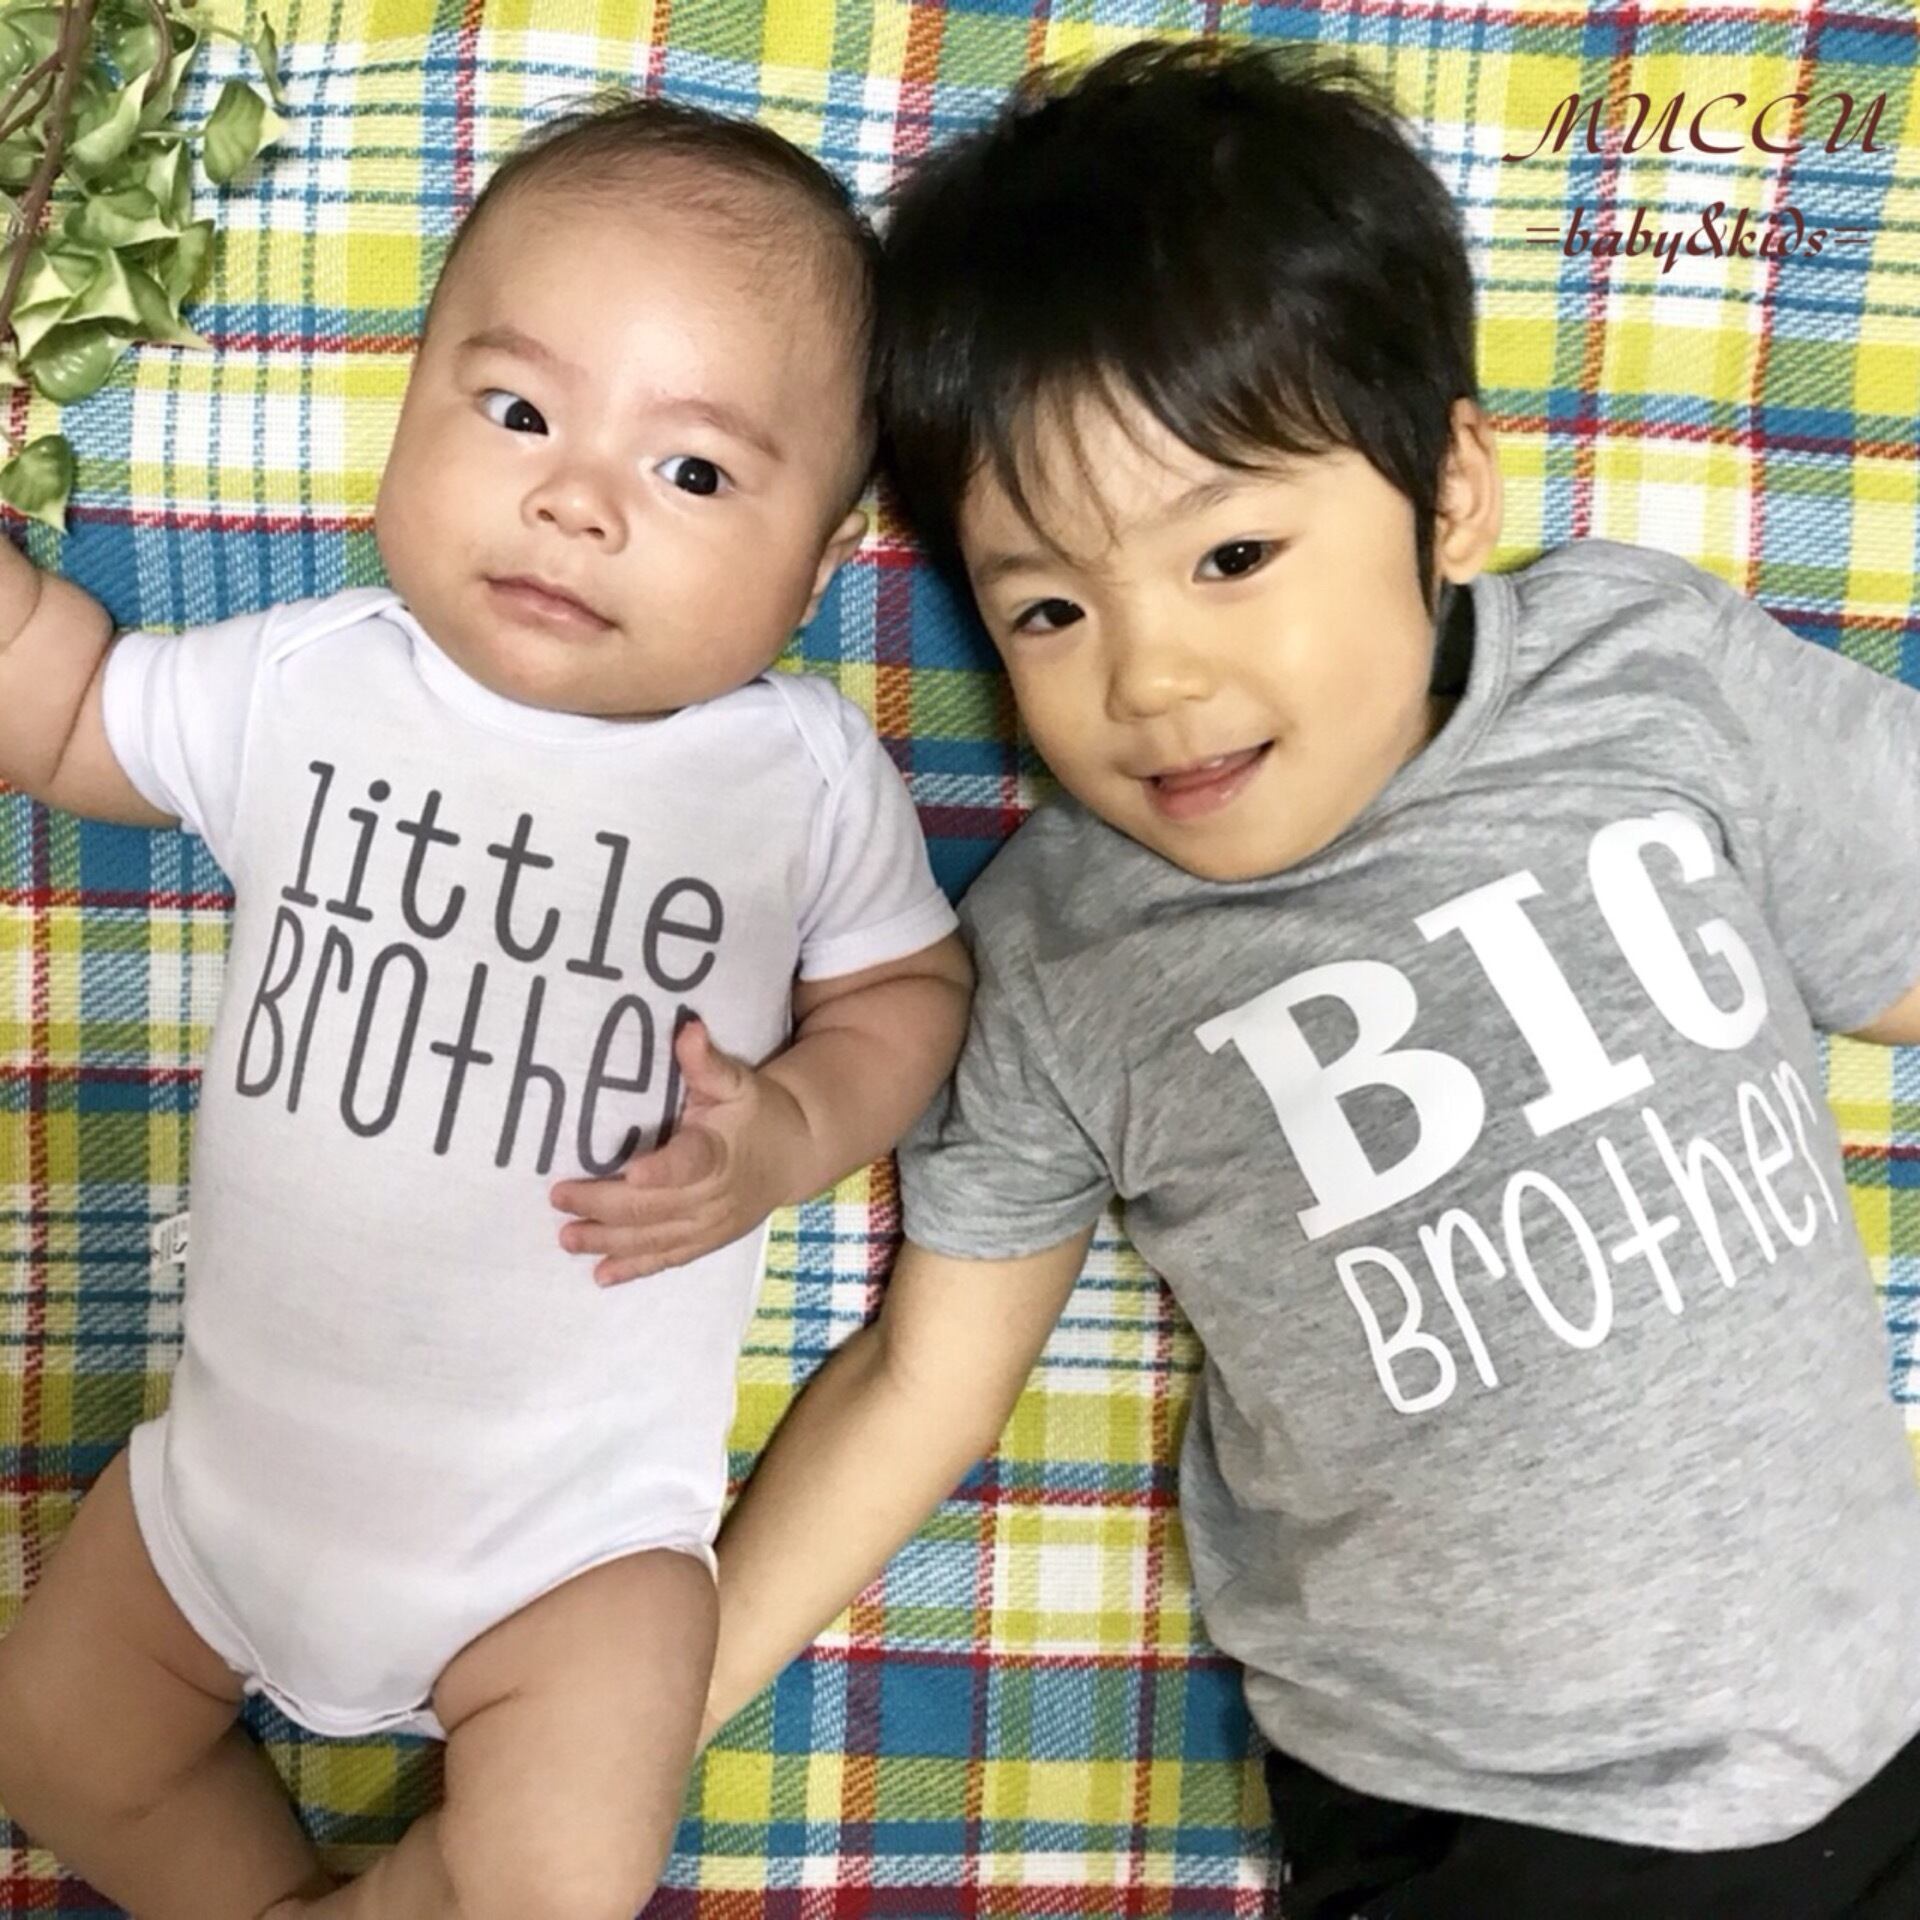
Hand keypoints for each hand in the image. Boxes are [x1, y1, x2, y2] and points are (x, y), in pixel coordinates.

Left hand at [550, 1019, 805, 1285]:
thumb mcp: (738, 1081)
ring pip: (655, 1239)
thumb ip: (707, 1062)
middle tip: (560, 1196)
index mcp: (720, 1151)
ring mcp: (710, 1225)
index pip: (690, 1163)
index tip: (631, 1172)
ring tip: (567, 1237)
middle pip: (656, 1207)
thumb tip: (687, 1028)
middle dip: (605, 1204)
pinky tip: (601, 1275)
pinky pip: (667, 1260)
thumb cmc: (757, 1112)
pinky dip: (634, 1269)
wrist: (794, 1154)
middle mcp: (714, 1195)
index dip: (663, 1170)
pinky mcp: (705, 1242)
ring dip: (609, 1241)